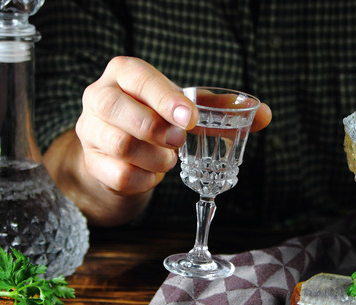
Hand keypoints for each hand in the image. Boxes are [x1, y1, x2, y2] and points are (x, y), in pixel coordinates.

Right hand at [45, 57, 271, 225]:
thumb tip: (265, 115)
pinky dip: (145, 179)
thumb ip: (220, 110)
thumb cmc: (156, 119)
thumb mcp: (184, 109)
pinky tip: (154, 174)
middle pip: (116, 109)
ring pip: (120, 145)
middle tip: (179, 142)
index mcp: (123, 74)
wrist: (121, 152)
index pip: (138, 77)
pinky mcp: (92, 163)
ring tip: (169, 160)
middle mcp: (99, 97)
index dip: (164, 97)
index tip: (189, 118)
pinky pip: (119, 175)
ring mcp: (90, 131)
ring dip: (155, 158)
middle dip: (155, 129)